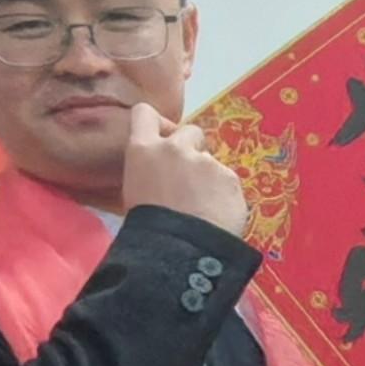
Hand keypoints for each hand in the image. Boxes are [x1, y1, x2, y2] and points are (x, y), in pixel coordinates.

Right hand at [121, 99, 252, 232]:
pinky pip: (227, 182)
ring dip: (208, 178)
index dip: (155, 123)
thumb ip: (149, 172)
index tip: (160, 137)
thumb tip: (161, 175)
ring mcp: (206, 161)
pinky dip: (223, 196)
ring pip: (210, 162)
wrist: (179, 252)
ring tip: (202, 209)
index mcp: (143, 150)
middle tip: (188, 178)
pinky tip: (216, 217)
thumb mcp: (134, 195)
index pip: (145, 114)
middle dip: (191, 149)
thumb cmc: (147, 230)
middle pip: (190, 131)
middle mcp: (175, 148)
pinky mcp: (230, 178)